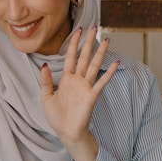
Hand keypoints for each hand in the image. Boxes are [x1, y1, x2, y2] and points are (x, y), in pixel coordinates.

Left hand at [40, 27, 118, 148]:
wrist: (67, 133)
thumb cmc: (57, 117)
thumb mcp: (46, 97)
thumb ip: (45, 81)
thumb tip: (44, 65)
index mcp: (66, 79)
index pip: (71, 57)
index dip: (74, 43)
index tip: (77, 30)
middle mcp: (78, 80)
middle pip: (84, 57)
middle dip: (88, 42)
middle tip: (94, 27)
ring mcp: (86, 87)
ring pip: (94, 65)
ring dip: (100, 53)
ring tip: (107, 40)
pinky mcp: (92, 96)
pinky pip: (101, 82)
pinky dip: (109, 73)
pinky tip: (116, 64)